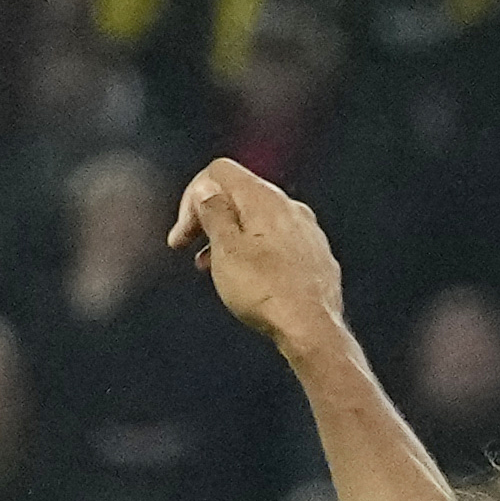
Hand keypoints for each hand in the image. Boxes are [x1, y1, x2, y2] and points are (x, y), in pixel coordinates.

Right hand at [169, 157, 350, 361]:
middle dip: (209, 217)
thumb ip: (213, 213)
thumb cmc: (267, 292)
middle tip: (187, 246)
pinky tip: (245, 278)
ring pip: (259, 222)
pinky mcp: (315, 256)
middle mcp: (290, 207)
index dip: (193, 196)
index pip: (220, 171)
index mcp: (264, 199)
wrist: (312, 328)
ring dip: (229, 237)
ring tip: (211, 266)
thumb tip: (206, 192)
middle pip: (240, 195)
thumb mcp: (225, 249)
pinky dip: (255, 252)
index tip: (184, 230)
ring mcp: (306, 231)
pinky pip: (278, 243)